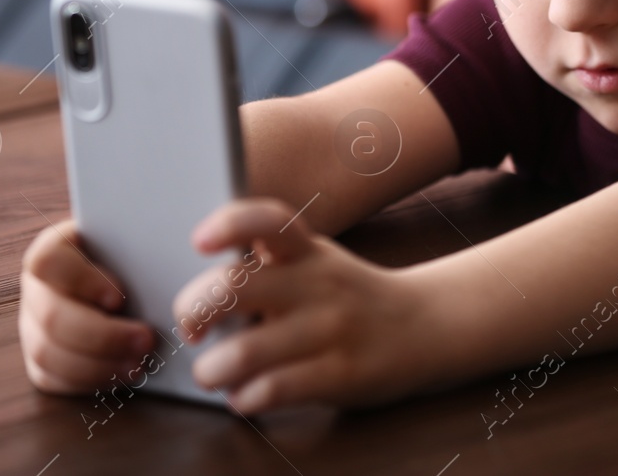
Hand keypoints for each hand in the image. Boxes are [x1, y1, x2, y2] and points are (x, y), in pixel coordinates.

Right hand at [19, 219, 156, 393]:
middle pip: (51, 317)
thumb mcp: (138, 239)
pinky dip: (90, 381)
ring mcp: (33, 326)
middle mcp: (37, 288)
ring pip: (47, 353)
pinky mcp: (41, 360)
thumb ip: (141, 243)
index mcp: (54, 248)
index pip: (47, 262)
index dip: (80, 281)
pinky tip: (123, 376)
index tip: (120, 297)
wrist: (137, 277)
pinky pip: (53, 379)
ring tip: (139, 364)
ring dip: (96, 364)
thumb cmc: (139, 252)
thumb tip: (169, 256)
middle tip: (147, 340)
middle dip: (101, 336)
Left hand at [173, 197, 446, 411]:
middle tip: (192, 329)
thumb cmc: (351, 295)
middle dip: (192, 311)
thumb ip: (268, 259)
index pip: (269, 220)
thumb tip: (199, 278)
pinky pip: (272, 389)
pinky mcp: (340, 374)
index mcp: (308, 250)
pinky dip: (244, 398)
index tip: (199, 241)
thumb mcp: (317, 261)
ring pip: (243, 351)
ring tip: (214, 373)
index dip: (229, 224)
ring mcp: (330, 329)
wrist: (425, 325)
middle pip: (233, 286)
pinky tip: (247, 395)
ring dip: (211, 370)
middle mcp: (317, 283)